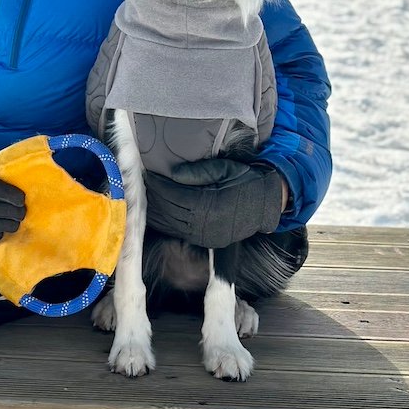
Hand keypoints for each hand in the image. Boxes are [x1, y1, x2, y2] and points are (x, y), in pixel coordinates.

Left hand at [144, 158, 283, 249]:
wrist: (267, 203)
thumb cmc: (246, 181)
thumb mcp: (225, 169)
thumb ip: (199, 172)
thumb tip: (173, 173)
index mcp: (211, 204)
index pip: (175, 196)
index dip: (159, 186)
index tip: (147, 175)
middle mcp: (207, 224)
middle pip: (170, 212)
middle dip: (154, 198)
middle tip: (141, 184)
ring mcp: (206, 234)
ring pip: (171, 225)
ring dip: (156, 212)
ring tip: (144, 197)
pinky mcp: (206, 240)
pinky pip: (179, 232)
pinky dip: (165, 223)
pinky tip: (156, 213)